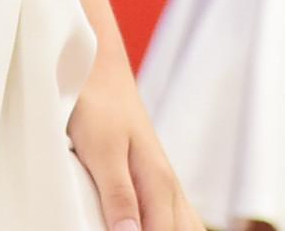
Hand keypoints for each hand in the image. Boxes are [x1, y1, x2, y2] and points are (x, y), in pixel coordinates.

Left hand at [65, 52, 194, 230]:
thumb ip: (118, 193)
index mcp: (158, 184)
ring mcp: (166, 185)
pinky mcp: (156, 182)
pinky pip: (180, 219)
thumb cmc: (97, 104)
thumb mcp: (101, 149)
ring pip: (187, 228)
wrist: (99, 69)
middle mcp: (169, 187)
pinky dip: (177, 230)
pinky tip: (164, 228)